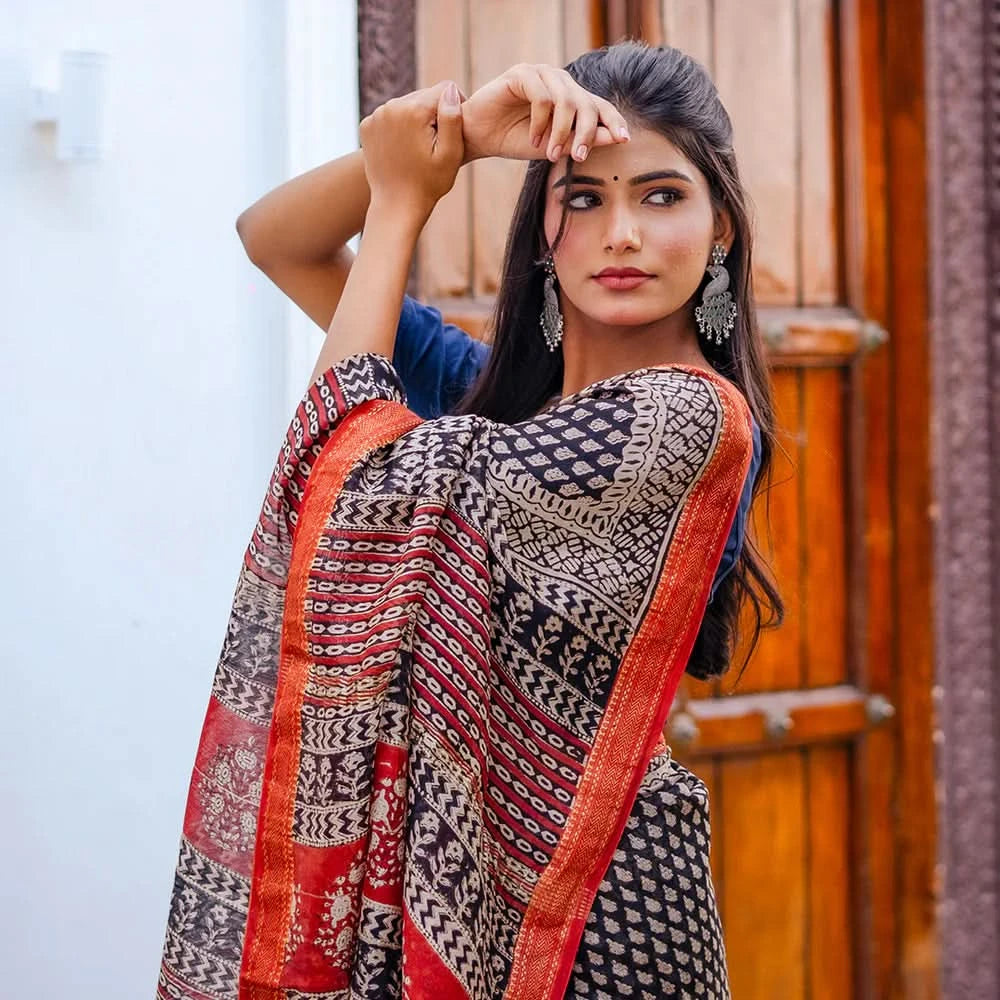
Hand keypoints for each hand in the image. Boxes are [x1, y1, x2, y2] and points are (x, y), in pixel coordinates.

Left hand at [360, 80, 464, 224]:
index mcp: (414, 110)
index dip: (455, 109)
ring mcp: (376, 115)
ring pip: (407, 104)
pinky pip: (391, 115)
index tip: (452, 134)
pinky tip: (403, 149)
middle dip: (433, 115)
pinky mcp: (367, 125)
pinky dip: (399, 127)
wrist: (396, 206)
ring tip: (418, 148)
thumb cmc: (428, 184)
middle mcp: (391, 106)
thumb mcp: (450, 155)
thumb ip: (452, 119)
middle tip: (434, 145)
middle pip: (424, 95)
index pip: (444, 90)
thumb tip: (450, 91)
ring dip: (416, 120)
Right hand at [461, 63, 629, 162]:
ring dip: (561, 132)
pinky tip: (532, 138)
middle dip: (586, 133)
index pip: (598, 105)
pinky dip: (540, 122)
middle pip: (586, 103)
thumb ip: (581, 140)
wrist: (480, 136)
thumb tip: (614, 137)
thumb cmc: (514, 140)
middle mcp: (559, 81)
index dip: (613, 120)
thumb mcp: (553, 146)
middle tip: (578, 158)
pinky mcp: (522, 73)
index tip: (624, 139)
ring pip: (566, 100)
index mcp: (570, 96)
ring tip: (550, 153)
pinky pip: (542, 97)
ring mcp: (541, 74)